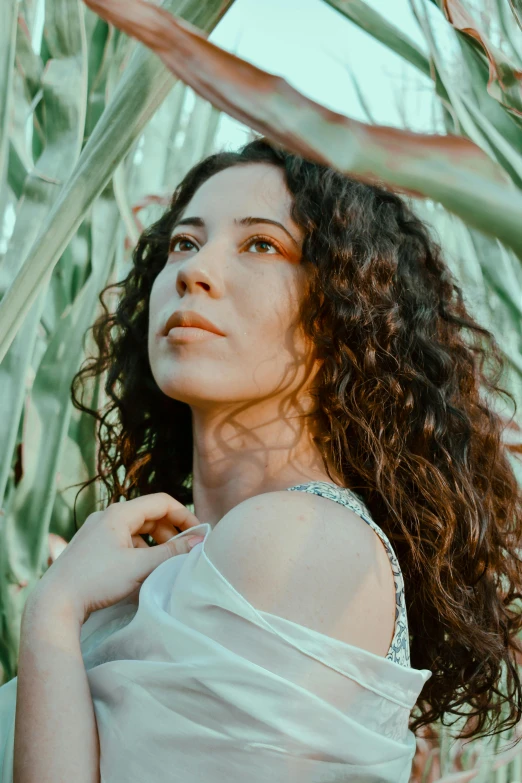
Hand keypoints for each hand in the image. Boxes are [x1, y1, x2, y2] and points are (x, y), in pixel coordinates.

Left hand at [31, 493, 204, 624]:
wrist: (55, 602)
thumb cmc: (97, 580)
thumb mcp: (140, 566)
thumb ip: (171, 553)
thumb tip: (198, 542)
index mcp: (119, 513)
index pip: (162, 502)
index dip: (184, 516)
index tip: (198, 535)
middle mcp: (107, 516)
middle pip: (149, 515)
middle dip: (170, 531)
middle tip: (184, 551)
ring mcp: (96, 531)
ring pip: (136, 529)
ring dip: (155, 542)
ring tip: (165, 562)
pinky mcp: (91, 546)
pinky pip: (123, 540)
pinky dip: (139, 550)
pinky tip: (142, 569)